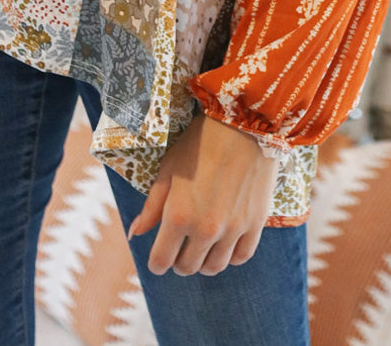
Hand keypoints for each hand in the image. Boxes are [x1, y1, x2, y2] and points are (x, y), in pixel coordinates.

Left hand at [127, 111, 282, 275]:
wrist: (244, 124)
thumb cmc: (200, 142)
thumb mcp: (169, 169)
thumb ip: (152, 206)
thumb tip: (134, 234)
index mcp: (177, 215)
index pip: (161, 261)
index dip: (157, 262)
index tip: (159, 257)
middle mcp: (204, 228)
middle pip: (188, 267)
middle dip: (179, 260)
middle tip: (181, 246)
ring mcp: (232, 228)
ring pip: (215, 267)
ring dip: (205, 260)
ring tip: (203, 245)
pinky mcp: (256, 223)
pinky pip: (242, 256)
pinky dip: (231, 254)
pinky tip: (226, 241)